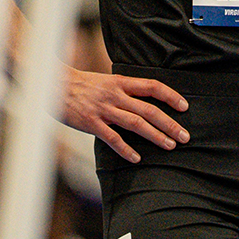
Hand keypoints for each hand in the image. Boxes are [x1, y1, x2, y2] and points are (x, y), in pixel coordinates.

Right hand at [64, 68, 188, 163]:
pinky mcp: (92, 123)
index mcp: (120, 82)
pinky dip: (126, 149)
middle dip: (170, 124)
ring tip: (169, 145)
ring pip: (136, 124)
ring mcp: (104, 110)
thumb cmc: (82, 85)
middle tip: (184, 136)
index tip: (184, 106)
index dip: (170, 96)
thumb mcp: (106, 80)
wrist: (54, 85)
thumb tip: (145, 99)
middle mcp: (115, 95)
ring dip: (155, 136)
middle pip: (149, 110)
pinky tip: (137, 158)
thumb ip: (124, 89)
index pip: (152, 86)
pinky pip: (112, 138)